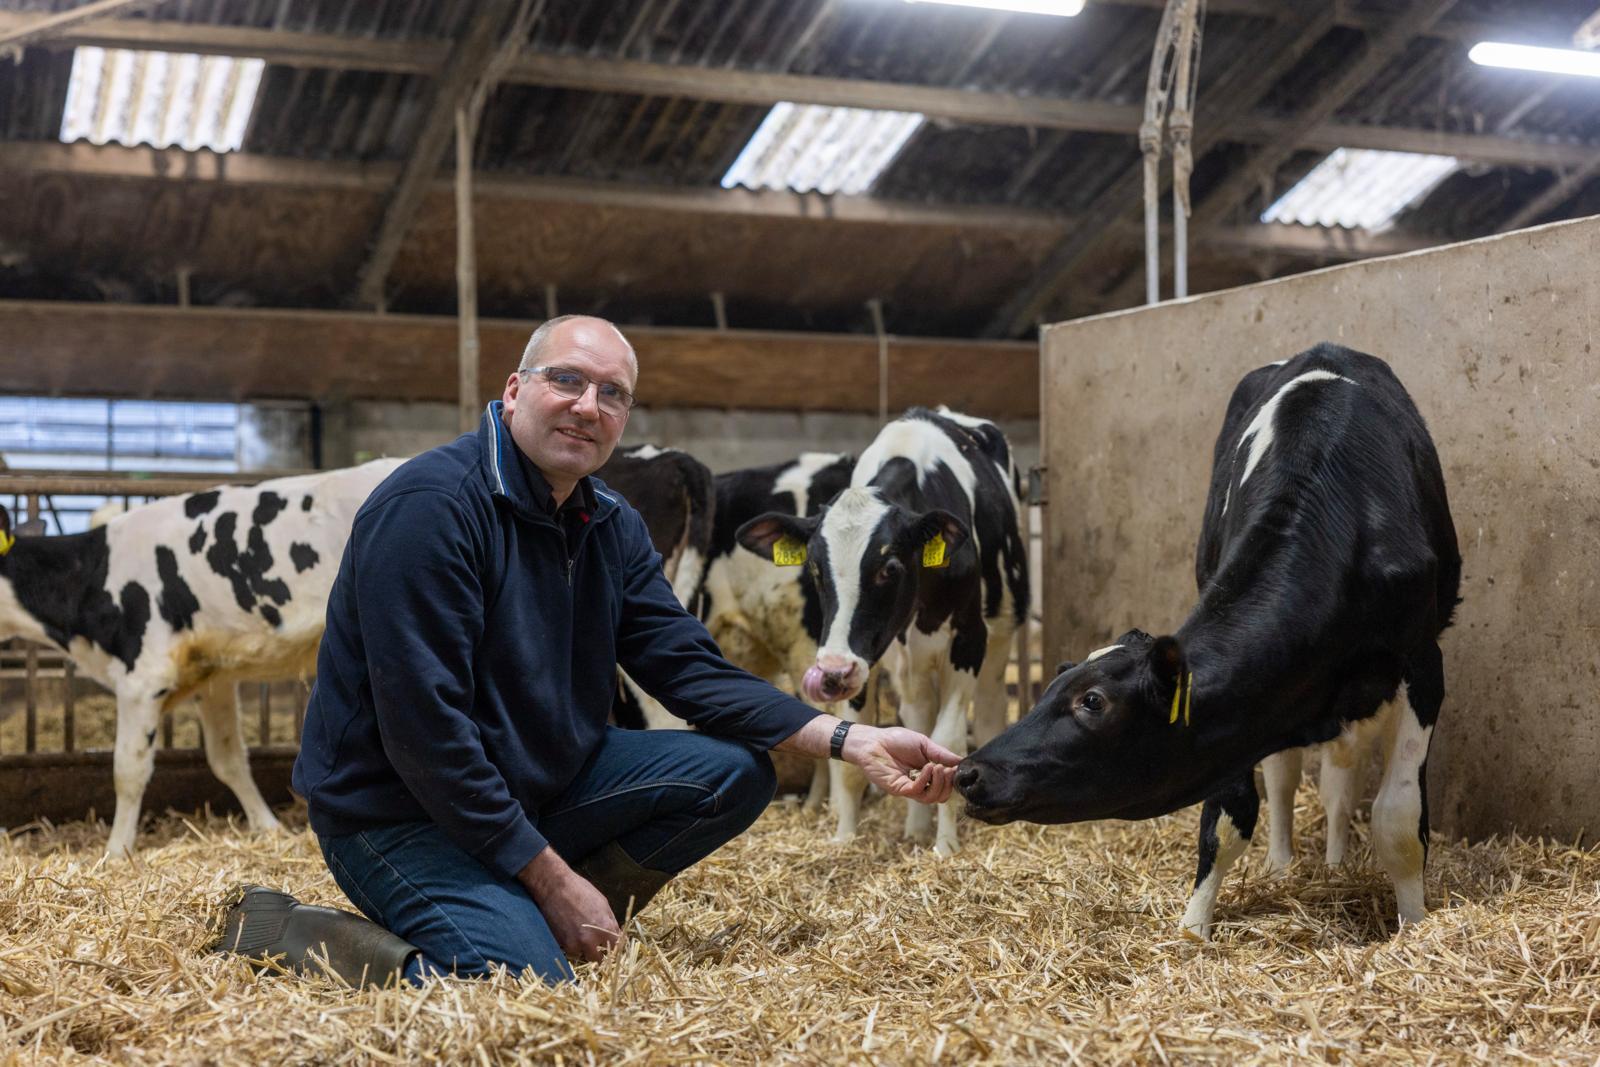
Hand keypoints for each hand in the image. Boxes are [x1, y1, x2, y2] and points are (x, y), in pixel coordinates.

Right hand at [517, 848, 621, 962]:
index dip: (614, 946)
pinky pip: (569, 950)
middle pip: (598, 959)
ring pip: (581, 955)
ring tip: (579, 933)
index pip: (616, 947)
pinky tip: (569, 930)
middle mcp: (590, 941)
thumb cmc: (580, 890)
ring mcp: (573, 944)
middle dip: (598, 953)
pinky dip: (571, 944)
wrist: (554, 886)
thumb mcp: (603, 903)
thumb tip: (616, 935)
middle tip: (596, 945)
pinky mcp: (560, 944)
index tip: (611, 945)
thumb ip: (611, 922)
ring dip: (582, 949)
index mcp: (605, 929)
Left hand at [842, 725, 959, 804]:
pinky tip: (927, 767)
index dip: (953, 780)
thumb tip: (961, 762)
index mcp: (926, 775)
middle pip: (940, 796)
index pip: (945, 786)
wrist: (872, 740)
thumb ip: (941, 754)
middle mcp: (918, 784)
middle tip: (947, 769)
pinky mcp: (898, 789)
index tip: (957, 768)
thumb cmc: (895, 740)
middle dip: (948, 784)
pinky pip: (917, 791)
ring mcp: (908, 788)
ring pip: (931, 798)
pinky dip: (926, 780)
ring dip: (939, 783)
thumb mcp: (924, 744)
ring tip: (938, 768)